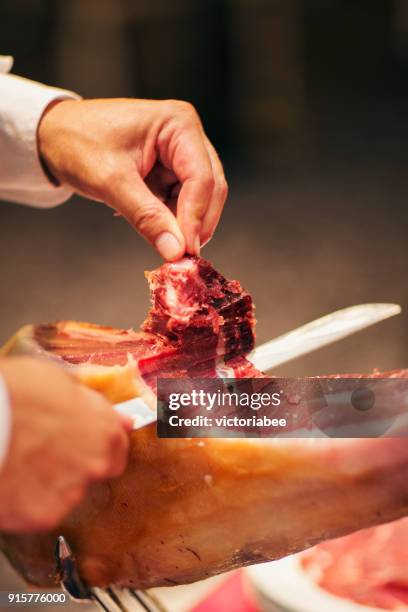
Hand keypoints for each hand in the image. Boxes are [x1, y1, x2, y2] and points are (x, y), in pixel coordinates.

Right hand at [0, 357, 131, 531]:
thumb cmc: (15, 394)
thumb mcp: (59, 380)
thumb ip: (89, 404)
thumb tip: (106, 411)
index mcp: (105, 429)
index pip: (118, 445)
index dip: (99, 441)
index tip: (87, 439)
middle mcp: (96, 464)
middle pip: (96, 470)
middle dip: (78, 462)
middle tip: (48, 449)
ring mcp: (71, 493)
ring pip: (67, 491)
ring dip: (52, 481)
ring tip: (24, 461)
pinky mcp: (44, 516)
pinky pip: (42, 510)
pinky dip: (30, 501)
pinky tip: (15, 479)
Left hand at [37, 98, 227, 259]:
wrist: (54, 136)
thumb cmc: (77, 143)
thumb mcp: (111, 181)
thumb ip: (146, 216)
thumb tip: (175, 251)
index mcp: (178, 124)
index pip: (202, 177)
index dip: (197, 217)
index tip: (186, 250)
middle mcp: (187, 136)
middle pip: (210, 188)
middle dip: (197, 223)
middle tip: (181, 255)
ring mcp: (181, 154)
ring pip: (200, 199)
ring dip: (184, 224)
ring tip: (162, 241)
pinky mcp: (171, 171)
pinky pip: (182, 202)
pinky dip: (171, 220)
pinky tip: (152, 226)